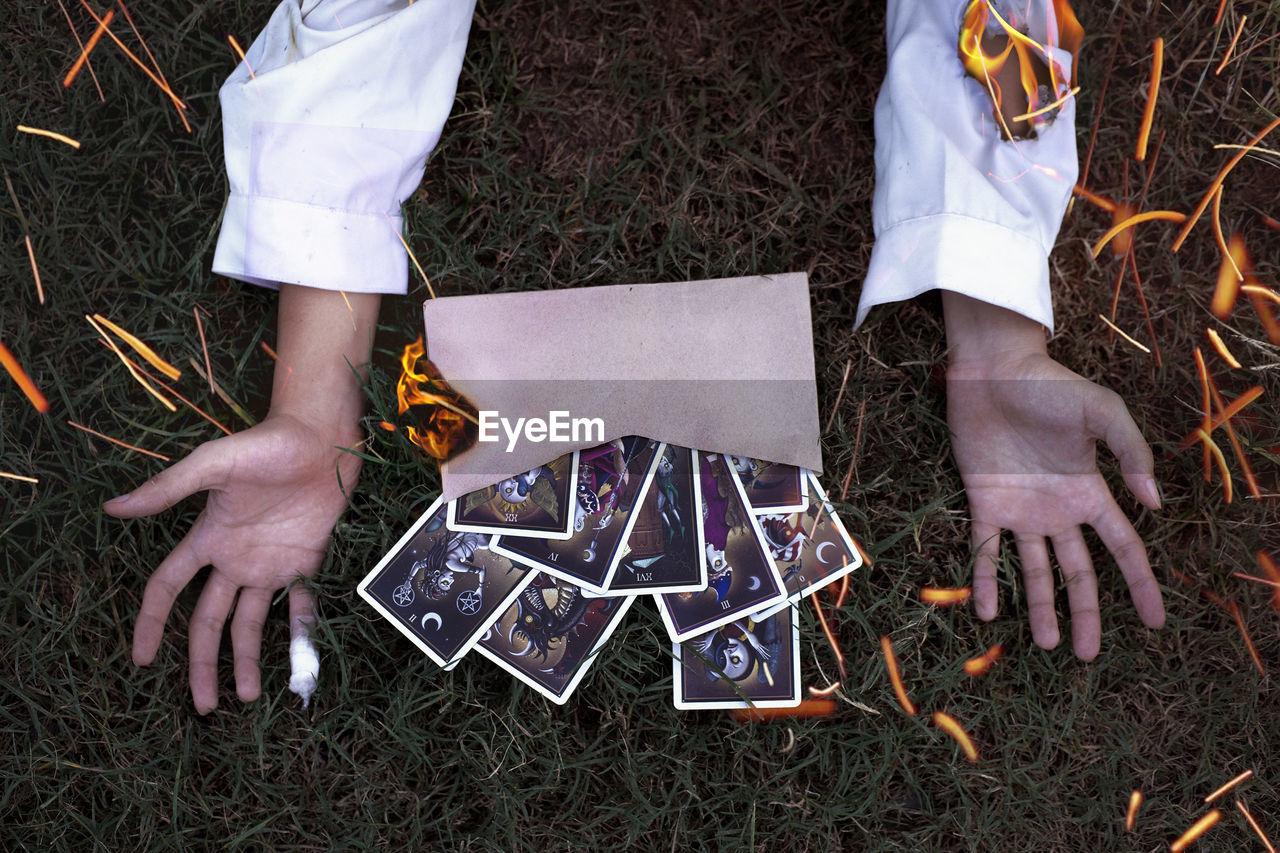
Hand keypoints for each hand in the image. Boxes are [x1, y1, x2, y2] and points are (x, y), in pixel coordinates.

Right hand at [105, 413, 362, 712]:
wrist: (322, 437)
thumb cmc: (266, 444)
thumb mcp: (213, 464)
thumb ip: (169, 489)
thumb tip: (113, 507)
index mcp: (208, 539)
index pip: (168, 588)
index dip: (152, 622)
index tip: (142, 660)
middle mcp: (236, 559)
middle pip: (208, 621)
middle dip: (202, 663)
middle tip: (202, 707)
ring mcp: (271, 563)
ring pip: (251, 623)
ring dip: (247, 660)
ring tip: (248, 697)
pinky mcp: (308, 561)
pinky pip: (302, 605)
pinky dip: (300, 633)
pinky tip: (299, 664)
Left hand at [946, 350, 1164, 658]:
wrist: (994, 371)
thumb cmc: (1051, 386)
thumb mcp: (1102, 413)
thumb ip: (1131, 453)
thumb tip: (1153, 503)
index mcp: (1090, 492)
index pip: (1122, 548)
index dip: (1139, 584)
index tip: (1152, 621)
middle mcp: (1057, 509)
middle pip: (1077, 572)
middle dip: (1084, 613)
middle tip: (1085, 654)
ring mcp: (1019, 509)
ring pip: (1033, 570)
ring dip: (1039, 607)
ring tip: (1045, 644)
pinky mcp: (982, 501)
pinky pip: (985, 549)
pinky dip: (985, 579)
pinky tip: (988, 612)